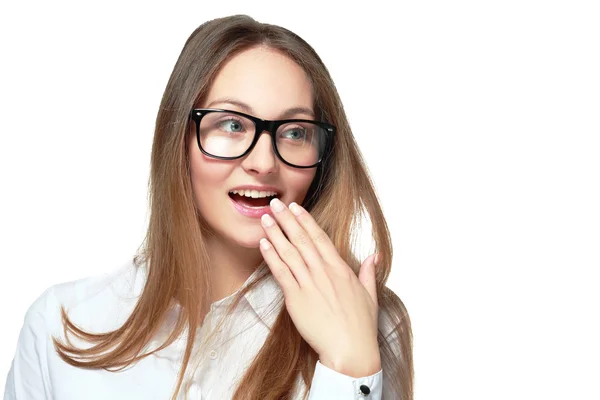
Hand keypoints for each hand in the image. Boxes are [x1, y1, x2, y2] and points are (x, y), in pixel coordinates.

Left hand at [258, 198, 380, 377]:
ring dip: (276, 233)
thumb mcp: (370, 295)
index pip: (320, 238)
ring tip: (265, 218)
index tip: (296, 207)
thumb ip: (369, 272)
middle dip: (287, 219)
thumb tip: (374, 255)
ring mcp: (309, 284)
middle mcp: (323, 272)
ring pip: (289, 252)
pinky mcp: (296, 299)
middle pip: (302, 239)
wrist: (350, 350)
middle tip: (275, 202)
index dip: (306, 221)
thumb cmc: (360, 326)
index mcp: (340, 269)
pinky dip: (271, 257)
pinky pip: (281, 273)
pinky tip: (263, 244)